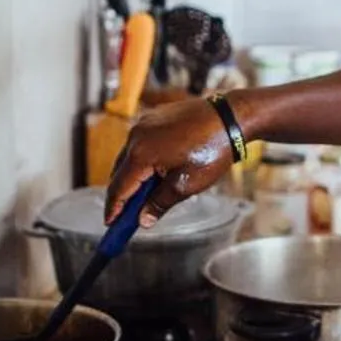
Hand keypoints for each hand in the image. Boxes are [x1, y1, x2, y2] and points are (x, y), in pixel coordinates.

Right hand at [105, 97, 237, 226]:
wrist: (230, 116)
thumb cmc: (212, 149)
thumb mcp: (187, 184)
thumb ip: (160, 202)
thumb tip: (143, 219)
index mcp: (141, 153)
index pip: (119, 187)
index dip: (114, 208)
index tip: (110, 223)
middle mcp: (137, 135)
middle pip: (119, 171)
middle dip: (121, 194)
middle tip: (124, 215)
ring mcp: (145, 123)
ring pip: (129, 157)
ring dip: (132, 177)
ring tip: (142, 196)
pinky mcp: (154, 117)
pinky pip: (140, 143)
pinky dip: (142, 161)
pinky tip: (154, 173)